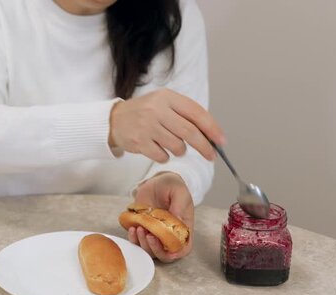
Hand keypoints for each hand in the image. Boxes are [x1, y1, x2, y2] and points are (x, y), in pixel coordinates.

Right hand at [108, 88, 224, 162]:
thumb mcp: (163, 104)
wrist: (114, 120)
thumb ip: (185, 115)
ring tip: (171, 144)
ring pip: (177, 146)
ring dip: (179, 150)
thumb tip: (211, 135)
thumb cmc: (145, 112)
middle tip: (211, 155)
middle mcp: (157, 110)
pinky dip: (164, 156)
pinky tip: (158, 149)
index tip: (221, 141)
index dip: (212, 128)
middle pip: (190, 133)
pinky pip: (162, 156)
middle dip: (204, 147)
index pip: (196, 113)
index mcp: (167, 97)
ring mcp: (147, 126)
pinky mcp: (139, 142)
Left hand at [128, 172, 193, 262]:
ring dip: (143, 244)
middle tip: (149, 235)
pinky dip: (133, 239)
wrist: (157, 181)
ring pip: (148, 250)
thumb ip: (179, 205)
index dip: (177, 254)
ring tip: (139, 228)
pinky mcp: (142, 229)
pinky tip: (132, 228)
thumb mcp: (179, 191)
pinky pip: (136, 241)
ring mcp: (154, 233)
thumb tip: (177, 219)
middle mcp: (168, 235)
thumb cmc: (172, 186)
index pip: (183, 248)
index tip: (169, 252)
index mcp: (182, 228)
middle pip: (164, 254)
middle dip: (156, 249)